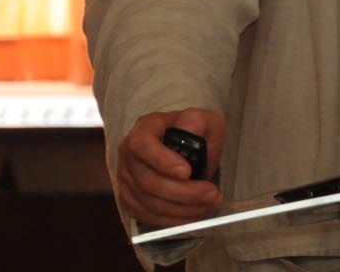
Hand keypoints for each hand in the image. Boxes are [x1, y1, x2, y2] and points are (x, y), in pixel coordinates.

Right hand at [116, 107, 225, 227]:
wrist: (187, 148)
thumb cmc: (193, 133)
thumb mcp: (201, 119)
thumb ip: (195, 122)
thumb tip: (188, 132)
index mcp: (143, 130)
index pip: (142, 145)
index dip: (162, 161)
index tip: (187, 172)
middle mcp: (129, 156)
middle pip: (148, 182)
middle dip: (184, 193)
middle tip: (212, 193)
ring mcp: (127, 181)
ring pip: (151, 204)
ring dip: (184, 209)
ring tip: (210, 204)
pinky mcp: (131, 202)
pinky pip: (151, 218)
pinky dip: (176, 220)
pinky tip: (196, 213)